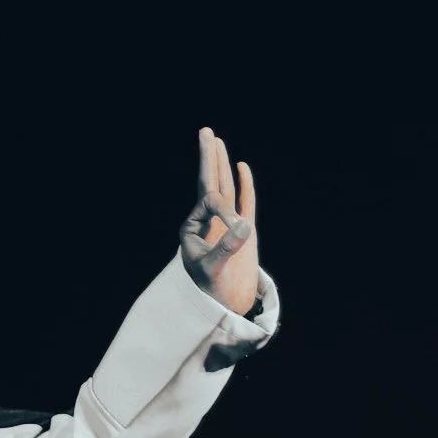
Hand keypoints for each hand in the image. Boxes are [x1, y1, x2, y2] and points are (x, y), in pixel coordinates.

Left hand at [179, 127, 259, 317]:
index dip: (226, 209)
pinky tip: (241, 167)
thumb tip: (243, 223)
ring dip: (221, 165)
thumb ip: (227, 248)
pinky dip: (243, 184)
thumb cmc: (212, 290)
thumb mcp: (214, 270)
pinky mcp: (242, 231)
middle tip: (205, 132)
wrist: (224, 306)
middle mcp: (206, 221)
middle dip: (208, 158)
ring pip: (224, 187)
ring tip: (216, 141)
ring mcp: (225, 224)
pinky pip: (243, 201)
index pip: (210, 202)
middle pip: (208, 182)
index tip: (241, 227)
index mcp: (193, 228)